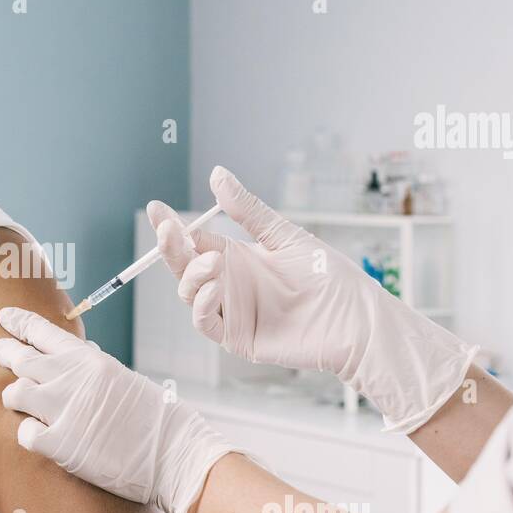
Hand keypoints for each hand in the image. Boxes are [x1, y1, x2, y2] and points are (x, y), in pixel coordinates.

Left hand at [0, 307, 236, 512]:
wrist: (173, 452)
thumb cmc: (156, 417)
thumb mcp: (123, 378)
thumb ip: (93, 368)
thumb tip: (78, 358)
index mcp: (89, 359)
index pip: (42, 331)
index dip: (18, 322)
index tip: (4, 316)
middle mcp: (71, 378)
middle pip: (21, 358)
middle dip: (5, 351)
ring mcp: (63, 410)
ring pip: (14, 393)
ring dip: (14, 397)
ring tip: (16, 400)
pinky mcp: (60, 444)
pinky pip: (24, 433)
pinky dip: (27, 434)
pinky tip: (35, 435)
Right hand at [149, 167, 477, 432]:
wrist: (356, 320)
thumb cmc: (329, 278)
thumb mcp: (284, 236)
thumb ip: (248, 210)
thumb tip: (217, 174)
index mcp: (238, 259)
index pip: (195, 241)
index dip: (173, 226)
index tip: (156, 208)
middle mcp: (230, 285)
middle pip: (185, 267)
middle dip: (171, 248)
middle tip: (168, 230)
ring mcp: (232, 312)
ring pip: (190, 293)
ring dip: (192, 276)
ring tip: (213, 263)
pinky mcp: (237, 338)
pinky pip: (206, 322)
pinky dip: (202, 304)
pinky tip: (214, 286)